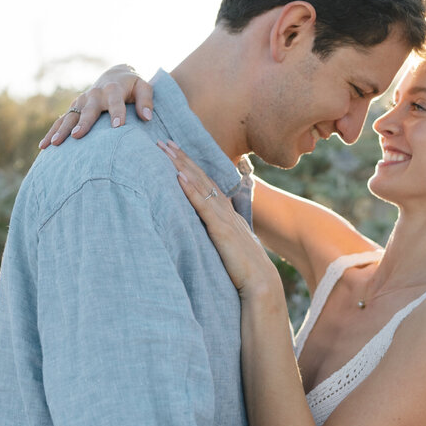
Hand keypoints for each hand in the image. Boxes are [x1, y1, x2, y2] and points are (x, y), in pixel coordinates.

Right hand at [39, 64, 154, 148]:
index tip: (118, 126)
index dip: (117, 113)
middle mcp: (94, 94)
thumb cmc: (132, 86)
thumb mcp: (143, 87)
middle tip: (77, 135)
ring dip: (61, 129)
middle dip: (83, 123)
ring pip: (70, 116)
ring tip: (54, 144)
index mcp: (113, 89)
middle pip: (88, 110)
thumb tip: (147, 117)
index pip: (116, 102)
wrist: (114, 75)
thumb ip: (146, 100)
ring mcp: (82, 101)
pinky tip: (44, 146)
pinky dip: (52, 131)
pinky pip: (61, 120)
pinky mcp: (74, 108)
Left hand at [158, 140, 279, 296]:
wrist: (261, 285)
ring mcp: (223, 218)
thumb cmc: (244, 271)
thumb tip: (206, 235)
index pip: (206, 184)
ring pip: (200, 185)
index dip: (190, 166)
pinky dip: (191, 189)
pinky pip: (203, 205)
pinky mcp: (220, 230)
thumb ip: (217, 237)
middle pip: (201, 178)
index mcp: (226, 215)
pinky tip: (179, 176)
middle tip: (164, 140)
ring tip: (166, 149)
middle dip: (182, 158)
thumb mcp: (228, 248)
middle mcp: (225, 211)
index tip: (174, 152)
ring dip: (182, 166)